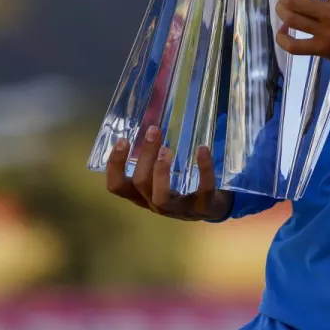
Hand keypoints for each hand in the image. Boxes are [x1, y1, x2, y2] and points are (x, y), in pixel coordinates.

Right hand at [104, 124, 233, 221]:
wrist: (214, 208)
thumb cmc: (182, 187)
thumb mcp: (163, 176)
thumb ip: (153, 158)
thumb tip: (150, 119)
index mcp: (142, 195)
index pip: (117, 186)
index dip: (115, 166)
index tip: (122, 140)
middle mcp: (155, 204)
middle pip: (140, 184)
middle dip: (144, 156)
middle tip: (153, 131)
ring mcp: (178, 210)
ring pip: (161, 196)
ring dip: (161, 171)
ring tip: (167, 148)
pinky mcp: (203, 207)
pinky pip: (203, 190)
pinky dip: (204, 169)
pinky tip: (203, 150)